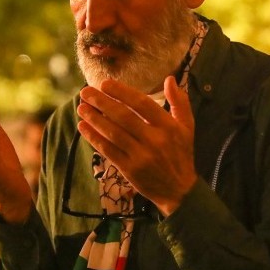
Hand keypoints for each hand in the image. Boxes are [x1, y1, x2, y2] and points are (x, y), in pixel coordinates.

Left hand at [76, 76, 195, 216]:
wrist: (178, 190)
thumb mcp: (187, 127)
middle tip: (85, 92)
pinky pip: (108, 151)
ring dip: (94, 119)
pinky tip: (83, 127)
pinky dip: (94, 138)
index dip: (122, 92)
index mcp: (168, 127)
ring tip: (81, 107)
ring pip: (113, 134)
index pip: (142, 104)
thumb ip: (180, 102)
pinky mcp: (129, 169)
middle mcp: (155, 140)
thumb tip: (170, 79)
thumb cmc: (181, 154)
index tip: (105, 84)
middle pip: (124, 117)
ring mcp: (141, 156)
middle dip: (102, 103)